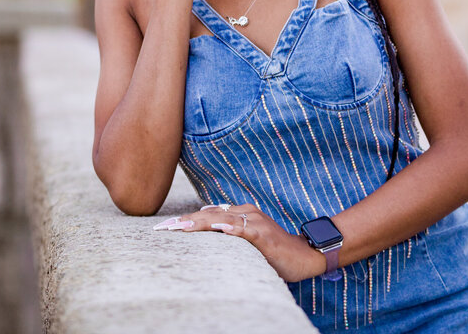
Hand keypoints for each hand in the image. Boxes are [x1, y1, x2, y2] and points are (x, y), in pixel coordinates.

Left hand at [154, 204, 326, 282]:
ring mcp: (255, 222)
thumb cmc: (274, 250)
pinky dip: (230, 229)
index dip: (185, 220)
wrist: (305, 255)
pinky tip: (217, 230)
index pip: (207, 214)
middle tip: (162, 228)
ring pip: (222, 219)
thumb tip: (209, 230)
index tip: (163, 227)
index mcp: (239, 213)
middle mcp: (245, 213)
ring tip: (180, 227)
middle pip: (209, 214)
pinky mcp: (263, 234)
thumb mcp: (247, 241)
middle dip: (185, 221)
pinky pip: (244, 230)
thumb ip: (230, 234)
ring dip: (200, 223)